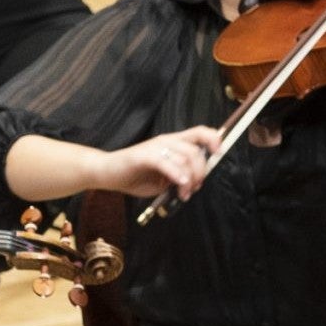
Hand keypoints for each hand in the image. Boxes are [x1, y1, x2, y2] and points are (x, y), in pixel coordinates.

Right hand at [91, 126, 223, 200]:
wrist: (106, 173)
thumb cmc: (135, 176)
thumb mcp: (163, 178)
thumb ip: (180, 175)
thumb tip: (196, 181)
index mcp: (173, 143)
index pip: (199, 132)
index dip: (213, 139)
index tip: (219, 153)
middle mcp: (166, 141)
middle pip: (195, 150)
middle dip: (201, 172)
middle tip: (195, 188)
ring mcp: (154, 147)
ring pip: (184, 157)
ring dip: (189, 179)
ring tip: (183, 193)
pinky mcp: (142, 156)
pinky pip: (166, 162)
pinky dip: (177, 174)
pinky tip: (180, 184)